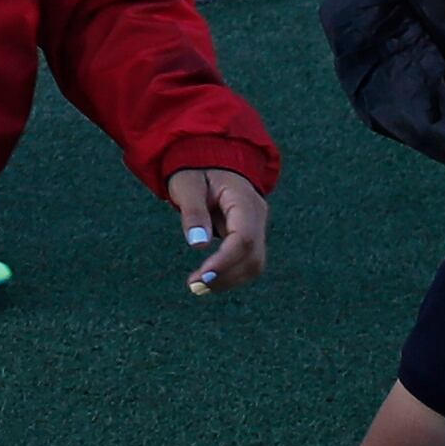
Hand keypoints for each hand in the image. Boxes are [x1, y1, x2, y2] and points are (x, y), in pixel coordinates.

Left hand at [168, 165, 271, 294]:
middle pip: (254, 257)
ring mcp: (257, 227)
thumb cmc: (195, 169)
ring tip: (198, 286)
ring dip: (229, 280)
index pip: (244, 238)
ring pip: (254, 264)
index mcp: (244, 200)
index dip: (225, 261)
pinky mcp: (250, 236)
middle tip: (194, 286)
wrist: (208, 159)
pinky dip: (229, 273)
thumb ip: (193, 212)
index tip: (203, 277)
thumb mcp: (187, 184)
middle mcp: (257, 216)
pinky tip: (208, 279)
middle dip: (226, 276)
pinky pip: (246, 261)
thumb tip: (198, 245)